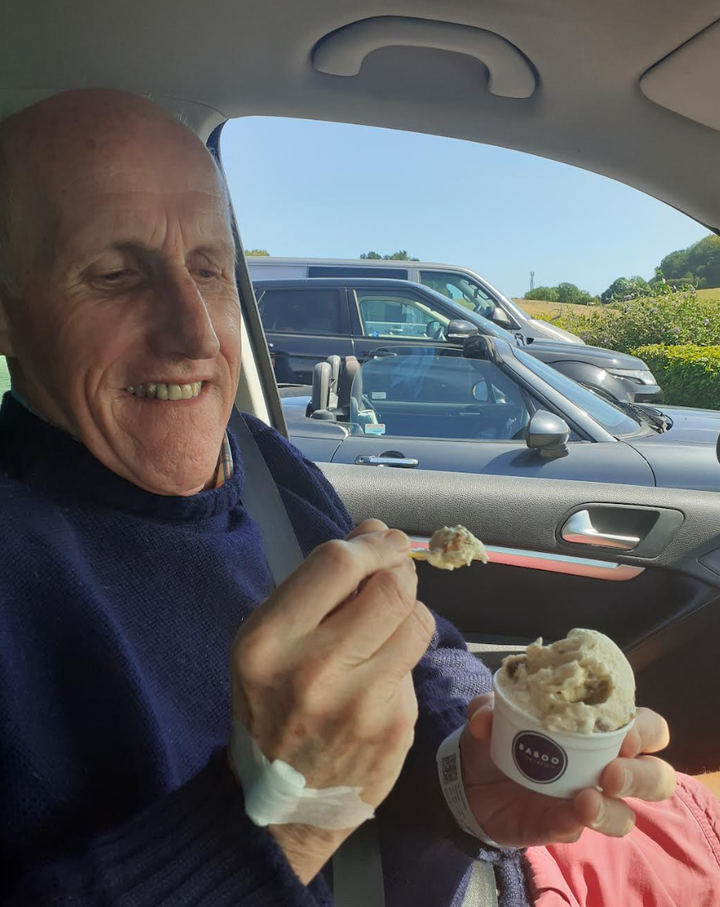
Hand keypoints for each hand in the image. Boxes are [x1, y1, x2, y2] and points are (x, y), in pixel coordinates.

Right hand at [230, 519, 435, 881]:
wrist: (281, 806)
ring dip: (410, 607)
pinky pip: (417, 661)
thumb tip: (374, 532)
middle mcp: (313, 670)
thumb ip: (316, 585)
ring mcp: (359, 702)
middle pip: (391, 587)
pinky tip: (384, 666)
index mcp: (268, 640)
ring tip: (389, 618)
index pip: (336, 564)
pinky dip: (406, 651)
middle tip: (395, 568)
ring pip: (417, 620)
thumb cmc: (271, 707)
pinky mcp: (394, 726)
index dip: (372, 543)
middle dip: (400, 567)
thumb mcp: (268, 642)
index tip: (383, 539)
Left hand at [459, 695, 675, 847]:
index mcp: (598, 730)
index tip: (624, 731)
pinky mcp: (563, 826)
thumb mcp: (489, 714)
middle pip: (655, 777)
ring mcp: (588, 802)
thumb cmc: (498, 737)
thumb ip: (488, 708)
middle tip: (612, 773)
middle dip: (642, 776)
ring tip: (587, 800)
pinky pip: (578, 830)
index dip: (645, 729)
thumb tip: (486, 719)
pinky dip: (572, 822)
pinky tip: (563, 815)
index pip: (646, 727)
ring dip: (612, 810)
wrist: (469, 780)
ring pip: (626, 816)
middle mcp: (604, 768)